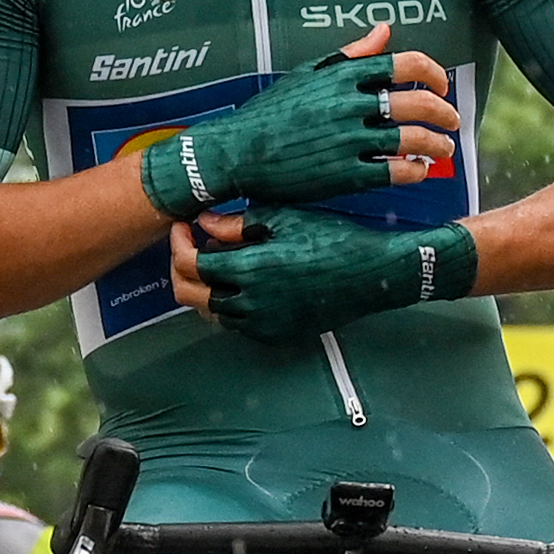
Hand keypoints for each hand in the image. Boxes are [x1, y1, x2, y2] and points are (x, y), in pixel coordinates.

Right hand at [129, 32, 456, 219]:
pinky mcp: (344, 175)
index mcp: (342, 77)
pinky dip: (415, 170)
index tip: (441, 85)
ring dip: (437, 145)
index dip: (433, 73)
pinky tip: (418, 170)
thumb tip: (385, 31)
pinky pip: (394, 171)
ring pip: (412, 140)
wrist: (235, 153)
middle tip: (452, 121)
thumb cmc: (270, 113)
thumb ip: (351, 55)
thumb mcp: (307, 75)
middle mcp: (348, 105)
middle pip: (417, 103)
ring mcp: (348, 141)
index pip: (405, 65)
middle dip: (444, 113)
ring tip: (443, 150)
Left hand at [184, 206, 477, 341]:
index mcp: (250, 270)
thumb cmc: (333, 238)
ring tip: (222, 261)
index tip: (185, 226)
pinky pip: (238, 324)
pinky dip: (231, 304)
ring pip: (212, 313)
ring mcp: (263, 325)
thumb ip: (236, 223)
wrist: (373, 274)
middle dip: (182, 269)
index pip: (191, 263)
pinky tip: (245, 281)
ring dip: (208, 288)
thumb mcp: (284, 218)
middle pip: (191, 295)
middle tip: (190, 246)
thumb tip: (202, 223)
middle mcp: (251, 304)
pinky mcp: (277, 335)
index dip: (180, 242)